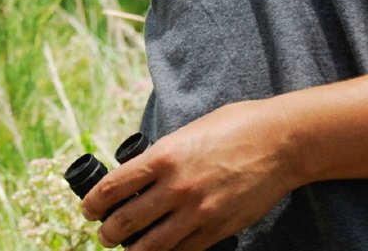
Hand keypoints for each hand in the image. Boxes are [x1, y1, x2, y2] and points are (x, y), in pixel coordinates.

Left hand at [83, 100, 296, 249]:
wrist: (279, 143)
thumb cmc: (232, 129)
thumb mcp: (186, 134)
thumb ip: (162, 157)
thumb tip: (138, 177)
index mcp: (163, 157)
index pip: (113, 187)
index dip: (94, 203)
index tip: (88, 209)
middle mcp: (176, 187)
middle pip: (126, 221)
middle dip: (107, 232)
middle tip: (103, 234)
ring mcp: (198, 212)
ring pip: (152, 245)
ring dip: (132, 250)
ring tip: (125, 248)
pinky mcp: (218, 229)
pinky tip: (160, 250)